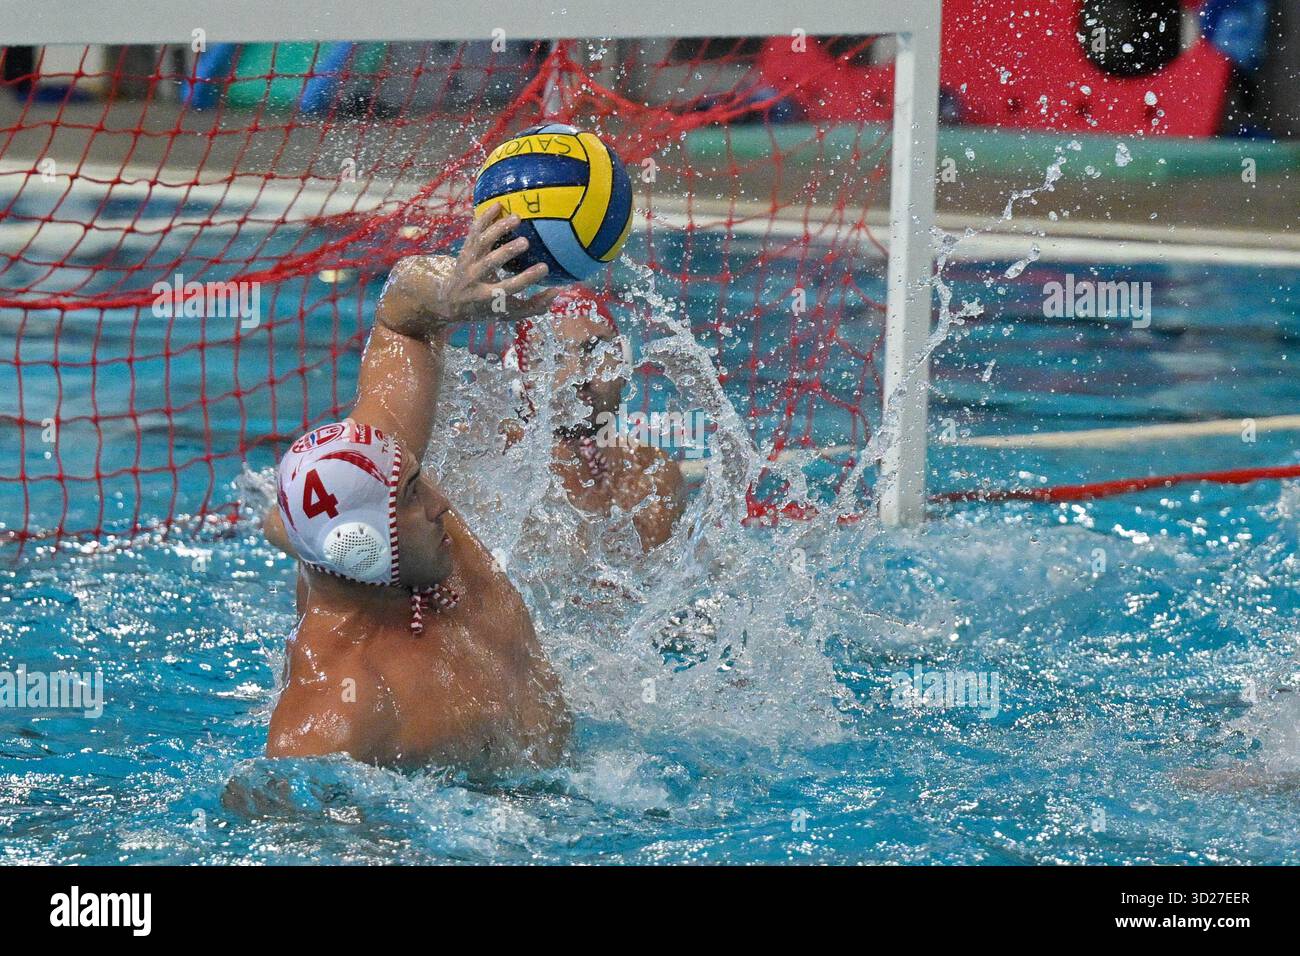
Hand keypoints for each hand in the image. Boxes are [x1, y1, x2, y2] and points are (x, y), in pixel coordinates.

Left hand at [436, 203, 561, 321]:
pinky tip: (498, 205)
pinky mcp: (465, 250)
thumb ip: (533, 306)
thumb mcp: (508, 313)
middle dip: (507, 252)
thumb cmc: (487, 308)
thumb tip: (557, 292)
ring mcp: (468, 263)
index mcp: (488, 296)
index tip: (544, 268)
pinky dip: (484, 217)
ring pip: (481, 243)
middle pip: (490, 263)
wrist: (451, 300)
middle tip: (526, 242)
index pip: (508, 287)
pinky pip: (474, 231)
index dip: (526, 279)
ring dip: (497, 229)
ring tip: (516, 217)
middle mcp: (475, 279)